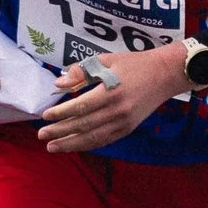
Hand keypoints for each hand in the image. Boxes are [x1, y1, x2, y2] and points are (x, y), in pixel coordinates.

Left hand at [39, 42, 192, 153]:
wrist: (165, 75)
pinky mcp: (128, 128)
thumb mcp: (106, 60)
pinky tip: (74, 146)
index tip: (45, 116)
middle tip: (42, 135)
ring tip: (52, 147)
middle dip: (60, 132)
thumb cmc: (134, 64)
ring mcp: (124, 122)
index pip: (81, 106)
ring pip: (93, 137)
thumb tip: (59, 84)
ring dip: (71, 144)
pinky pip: (105, 140)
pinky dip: (88, 145)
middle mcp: (118, 110)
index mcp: (111, 90)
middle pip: (83, 125)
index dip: (61, 113)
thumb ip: (82, 72)